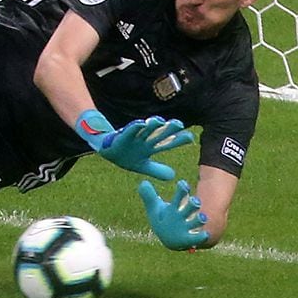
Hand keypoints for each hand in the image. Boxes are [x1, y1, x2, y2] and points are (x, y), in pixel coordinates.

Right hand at [76, 113, 193, 179]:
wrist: (107, 151)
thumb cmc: (126, 156)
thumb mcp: (143, 166)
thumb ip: (157, 170)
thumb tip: (173, 176)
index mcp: (150, 146)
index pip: (167, 142)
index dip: (178, 140)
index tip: (190, 138)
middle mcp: (145, 140)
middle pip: (159, 134)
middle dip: (169, 129)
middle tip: (179, 124)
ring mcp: (134, 137)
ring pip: (145, 130)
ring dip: (152, 125)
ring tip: (160, 121)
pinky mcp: (122, 136)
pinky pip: (129, 131)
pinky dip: (135, 127)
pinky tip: (141, 124)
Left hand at [137, 180, 208, 250]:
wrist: (171, 239)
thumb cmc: (164, 219)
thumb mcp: (154, 208)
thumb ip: (149, 196)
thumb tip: (143, 182)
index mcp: (175, 206)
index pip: (180, 194)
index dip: (182, 189)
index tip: (182, 184)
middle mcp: (184, 215)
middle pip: (191, 206)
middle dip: (194, 203)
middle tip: (194, 201)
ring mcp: (188, 226)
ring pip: (197, 221)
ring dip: (200, 219)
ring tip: (201, 218)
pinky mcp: (190, 239)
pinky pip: (198, 238)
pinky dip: (202, 237)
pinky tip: (204, 234)